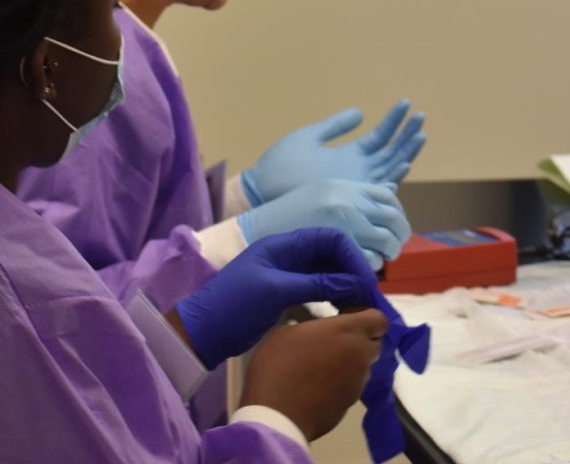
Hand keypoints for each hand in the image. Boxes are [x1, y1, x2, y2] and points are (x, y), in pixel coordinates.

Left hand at [175, 228, 376, 368]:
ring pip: (326, 272)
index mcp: (284, 245)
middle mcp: (289, 255)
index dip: (351, 256)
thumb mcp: (276, 291)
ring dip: (344, 285)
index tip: (365, 282)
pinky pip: (317, 288)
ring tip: (357, 307)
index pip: (329, 238)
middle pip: (331, 254)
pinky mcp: (286, 294)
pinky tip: (341, 313)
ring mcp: (287, 275)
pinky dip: (332, 297)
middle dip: (351, 272)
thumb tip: (355, 283)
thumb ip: (316, 283)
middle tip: (366, 299)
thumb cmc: (235, 305)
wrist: (203, 332)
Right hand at [237, 180, 411, 270]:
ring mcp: (341, 224)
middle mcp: (346, 200)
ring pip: (385, 241)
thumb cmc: (288, 214)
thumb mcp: (321, 192)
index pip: (388, 194)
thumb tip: (389, 194)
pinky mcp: (335, 249)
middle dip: (399, 236)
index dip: (398, 212)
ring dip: (388, 253)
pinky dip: (371, 266)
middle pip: (392, 218)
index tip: (395, 226)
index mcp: (343, 185)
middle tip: (393, 248)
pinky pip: (368, 259)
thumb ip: (352, 194)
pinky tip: (361, 268)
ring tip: (379, 259)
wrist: (257, 230)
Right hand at [240, 309, 387, 441]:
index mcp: (348, 331)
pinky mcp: (350, 405)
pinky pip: (351, 387)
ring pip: (363, 367)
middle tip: (334, 340)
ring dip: (349, 363)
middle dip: (359, 340)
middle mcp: (360, 356)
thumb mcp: (288, 332)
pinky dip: (340, 383)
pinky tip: (317, 387)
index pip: (379, 319)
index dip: (365, 316)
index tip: (345, 316)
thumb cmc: (279, 364)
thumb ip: (314, 329)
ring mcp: (358, 383)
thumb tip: (319, 335)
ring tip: (321, 366)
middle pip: (373, 343)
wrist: (278, 415)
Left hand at [241, 99, 425, 205]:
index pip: (380, 137)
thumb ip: (336, 126)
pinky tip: (404, 164)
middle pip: (392, 152)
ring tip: (420, 134)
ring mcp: (356, 185)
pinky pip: (376, 189)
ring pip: (390, 168)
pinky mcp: (349, 198)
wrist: (263, 188)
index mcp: (350, 155)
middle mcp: (359, 171)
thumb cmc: (282, 165)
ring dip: (407, 152)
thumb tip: (360, 112)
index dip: (394, 121)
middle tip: (422, 116)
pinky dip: (392, 177)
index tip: (406, 103)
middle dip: (408, 134)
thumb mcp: (310, 137)